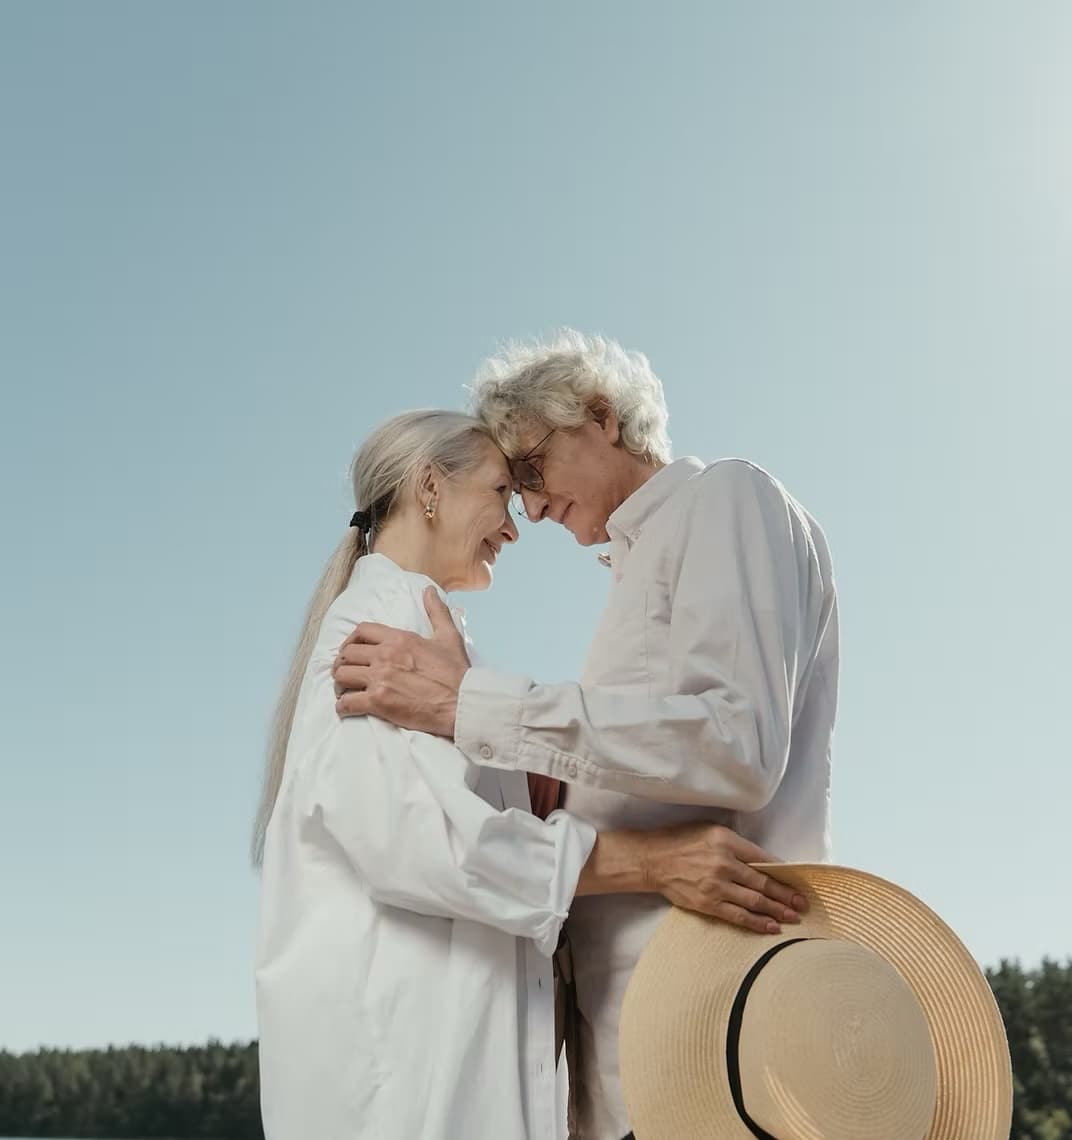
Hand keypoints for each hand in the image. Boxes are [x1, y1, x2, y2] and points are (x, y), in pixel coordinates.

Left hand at [332, 587, 470, 737]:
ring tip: (345, 690)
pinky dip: (343, 706)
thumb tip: (430, 590)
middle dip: (343, 663)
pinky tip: (347, 707)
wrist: (462, 703)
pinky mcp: (379, 702)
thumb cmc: (457, 673)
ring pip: (342, 676)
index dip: (352, 640)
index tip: (352, 649)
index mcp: (399, 639)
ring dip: (340, 684)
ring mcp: (380, 679)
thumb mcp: (449, 636)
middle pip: (346, 654)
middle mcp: (385, 656)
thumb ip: (437, 611)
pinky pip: (347, 703)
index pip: (362, 630)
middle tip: (347, 672)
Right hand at [642, 822, 807, 933]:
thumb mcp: (710, 831)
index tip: (797, 882)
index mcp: (727, 841)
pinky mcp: (709, 903)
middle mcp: (724, 863)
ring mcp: (717, 885)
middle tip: (803, 904)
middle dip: (787, 895)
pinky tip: (772, 927)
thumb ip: (735, 845)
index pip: (763, 858)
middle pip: (764, 882)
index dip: (784, 873)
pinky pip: (738, 916)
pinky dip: (757, 923)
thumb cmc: (681, 841)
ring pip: (755, 901)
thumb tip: (762, 861)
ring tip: (794, 917)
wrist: (653, 860)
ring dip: (778, 911)